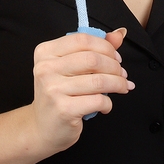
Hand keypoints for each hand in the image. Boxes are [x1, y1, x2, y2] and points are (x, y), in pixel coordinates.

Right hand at [30, 28, 133, 152]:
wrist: (42, 128)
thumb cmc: (59, 94)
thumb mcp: (70, 67)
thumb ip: (94, 49)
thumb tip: (119, 34)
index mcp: (46, 52)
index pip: (83, 40)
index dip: (106, 46)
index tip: (116, 57)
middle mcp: (46, 68)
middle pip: (93, 59)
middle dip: (115, 66)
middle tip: (122, 74)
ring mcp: (53, 89)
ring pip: (99, 80)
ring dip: (117, 83)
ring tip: (122, 87)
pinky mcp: (63, 109)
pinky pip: (98, 100)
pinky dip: (108, 103)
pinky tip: (105, 105)